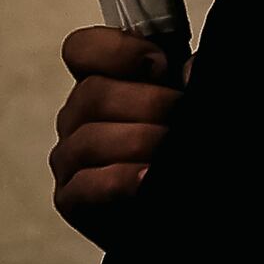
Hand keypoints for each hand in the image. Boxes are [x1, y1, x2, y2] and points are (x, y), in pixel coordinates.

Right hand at [50, 21, 184, 244]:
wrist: (185, 212)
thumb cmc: (182, 152)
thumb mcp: (191, 107)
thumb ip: (188, 79)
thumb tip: (192, 70)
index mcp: (103, 82)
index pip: (83, 50)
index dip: (117, 50)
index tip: (160, 64)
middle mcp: (79, 117)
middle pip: (92, 94)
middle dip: (146, 102)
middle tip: (180, 113)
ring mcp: (71, 159)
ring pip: (88, 138)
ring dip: (137, 140)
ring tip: (170, 150)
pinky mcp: (71, 199)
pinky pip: (85, 185)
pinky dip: (119, 180)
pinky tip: (148, 178)